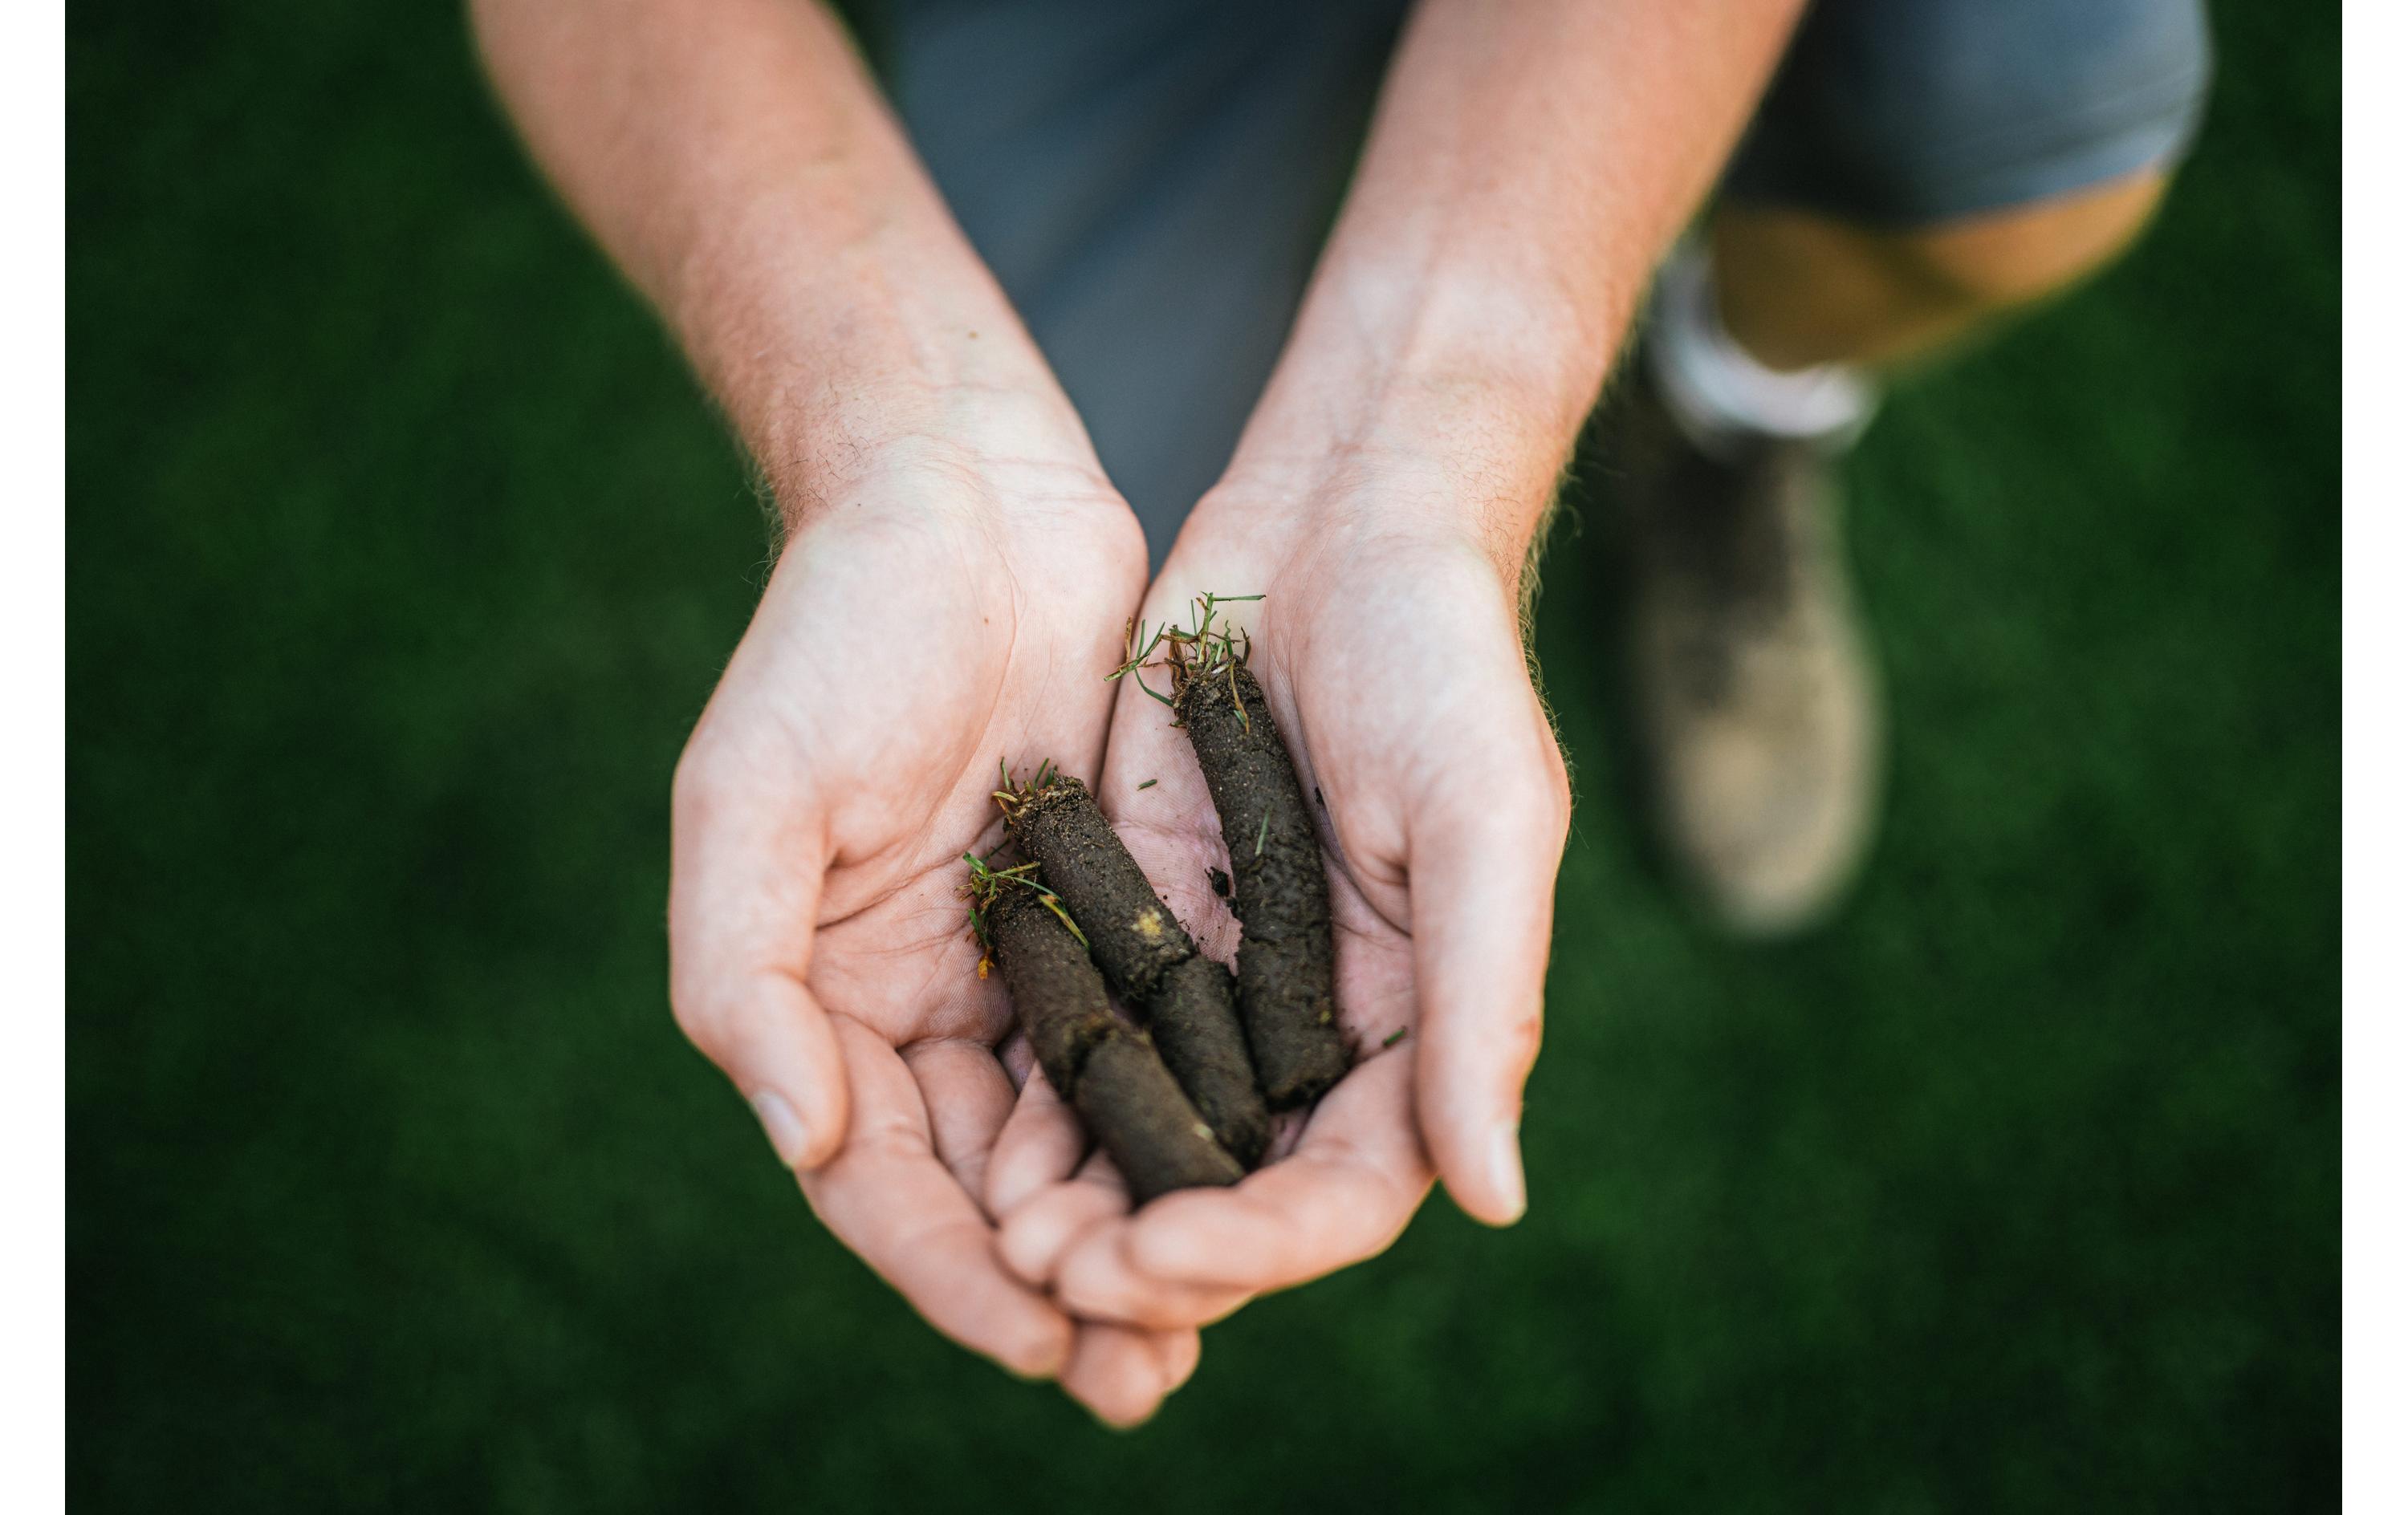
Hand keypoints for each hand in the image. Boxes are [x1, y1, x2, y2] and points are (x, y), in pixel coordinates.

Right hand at [667, 428, 1196, 1421]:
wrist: (962, 497)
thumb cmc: (834, 635)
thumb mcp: (749, 797)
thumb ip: (745, 976)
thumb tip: (801, 1141)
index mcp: (820, 1002)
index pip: (880, 1179)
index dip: (950, 1272)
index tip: (1041, 1338)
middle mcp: (920, 1008)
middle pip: (985, 1190)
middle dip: (1056, 1289)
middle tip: (1140, 1382)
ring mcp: (1019, 969)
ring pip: (1076, 1143)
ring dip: (1131, 1237)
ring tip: (1199, 1337)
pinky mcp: (1109, 919)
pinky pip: (1149, 1050)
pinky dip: (1185, 1129)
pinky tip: (1248, 1192)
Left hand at [983, 451, 1572, 1327]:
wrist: (1339, 518)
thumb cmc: (1443, 659)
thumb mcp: (1485, 821)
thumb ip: (1483, 1007)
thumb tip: (1491, 1200)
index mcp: (1416, 1033)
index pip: (1342, 1193)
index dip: (1256, 1246)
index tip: (1156, 1258)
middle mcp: (1316, 1033)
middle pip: (1231, 1192)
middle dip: (1146, 1252)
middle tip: (1048, 1277)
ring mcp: (1220, 983)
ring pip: (1143, 1137)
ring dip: (1077, 1200)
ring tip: (998, 1239)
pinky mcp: (1136, 922)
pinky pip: (1081, 1038)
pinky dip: (1035, 1101)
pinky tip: (970, 1142)